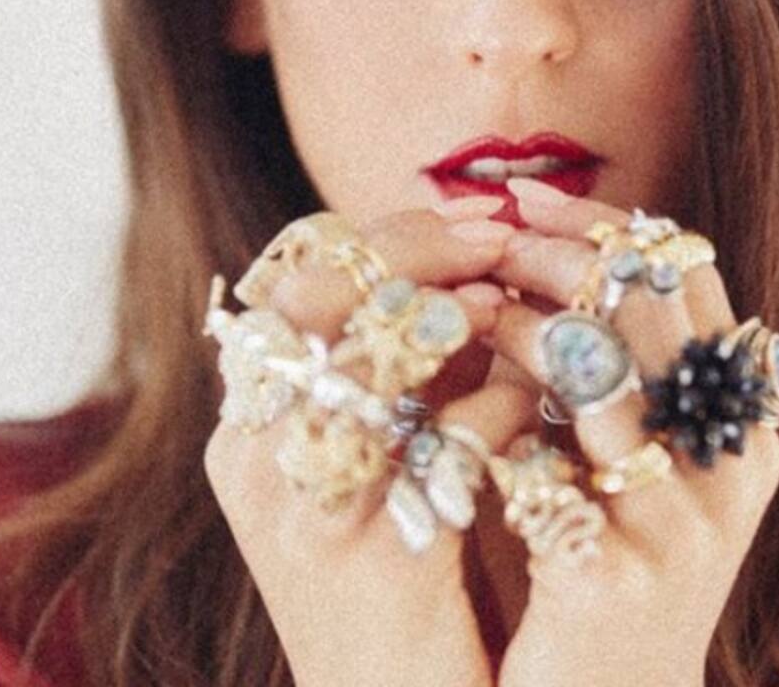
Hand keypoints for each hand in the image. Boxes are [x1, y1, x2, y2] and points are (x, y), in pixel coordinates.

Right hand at [204, 198, 534, 686]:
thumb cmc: (403, 555)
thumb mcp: (385, 441)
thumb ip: (410, 355)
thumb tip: (473, 256)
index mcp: (250, 418)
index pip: (297, 272)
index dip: (388, 232)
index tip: (471, 219)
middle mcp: (255, 453)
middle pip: (320, 293)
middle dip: (421, 254)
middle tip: (496, 240)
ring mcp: (306, 507)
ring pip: (369, 356)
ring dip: (452, 318)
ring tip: (507, 308)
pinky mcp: (375, 560)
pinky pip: (443, 443)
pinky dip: (495, 409)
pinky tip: (528, 410)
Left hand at [484, 182, 778, 686]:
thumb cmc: (596, 551)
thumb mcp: (614, 443)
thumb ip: (594, 356)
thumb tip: (519, 241)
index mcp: (738, 415)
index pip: (684, 273)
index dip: (602, 224)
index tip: (522, 199)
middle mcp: (731, 460)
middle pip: (647, 303)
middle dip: (555, 255)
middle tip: (485, 239)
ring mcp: (683, 521)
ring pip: (602, 367)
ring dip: (523, 322)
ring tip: (469, 308)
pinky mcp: (615, 574)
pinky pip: (545, 458)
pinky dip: (493, 411)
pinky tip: (456, 402)